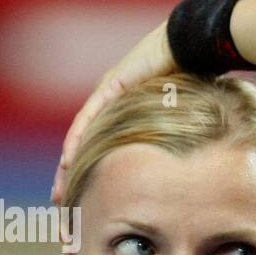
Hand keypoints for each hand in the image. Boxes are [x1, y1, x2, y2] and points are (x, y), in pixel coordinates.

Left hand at [52, 19, 174, 203]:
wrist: (191, 47)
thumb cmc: (196, 80)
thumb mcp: (184, 121)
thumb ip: (179, 142)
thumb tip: (191, 174)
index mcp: (127, 118)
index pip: (103, 152)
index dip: (94, 178)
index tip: (86, 206)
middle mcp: (111, 108)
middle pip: (86, 149)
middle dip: (73, 180)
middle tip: (63, 207)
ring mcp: (107, 96)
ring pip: (81, 139)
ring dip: (67, 168)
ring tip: (59, 193)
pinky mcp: (109, 88)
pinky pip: (87, 120)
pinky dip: (77, 141)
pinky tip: (67, 162)